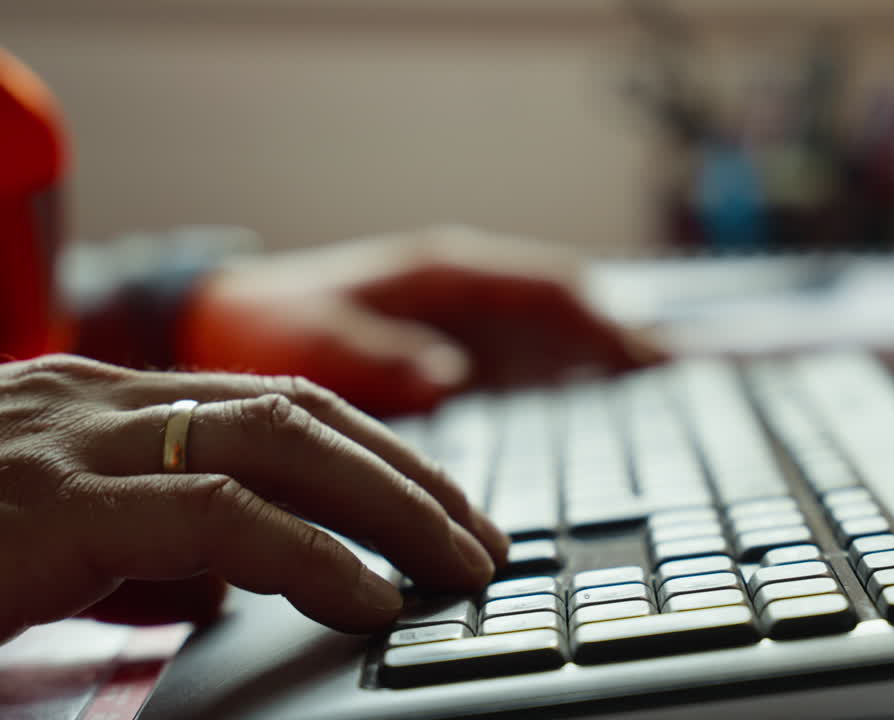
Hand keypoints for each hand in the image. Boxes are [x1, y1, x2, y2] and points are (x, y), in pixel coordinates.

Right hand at [0, 355, 508, 663]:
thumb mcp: (37, 541)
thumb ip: (135, 546)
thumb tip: (222, 584)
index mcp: (101, 402)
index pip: (274, 407)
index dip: (372, 451)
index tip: (437, 504)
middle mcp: (99, 398)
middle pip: (300, 415)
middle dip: (407, 475)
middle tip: (479, 535)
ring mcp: (75, 440)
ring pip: (280, 447)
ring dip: (388, 505)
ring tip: (458, 563)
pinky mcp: (50, 504)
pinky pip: (219, 519)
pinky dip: (312, 555)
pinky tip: (370, 597)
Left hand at [175, 226, 664, 415]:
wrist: (222, 329)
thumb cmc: (264, 324)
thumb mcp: (311, 338)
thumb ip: (378, 353)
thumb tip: (448, 376)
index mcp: (441, 278)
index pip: (546, 289)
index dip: (601, 321)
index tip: (645, 356)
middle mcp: (464, 300)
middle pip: (566, 317)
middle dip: (618, 345)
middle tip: (671, 387)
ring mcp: (462, 330)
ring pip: (551, 344)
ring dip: (598, 368)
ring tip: (651, 406)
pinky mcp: (451, 363)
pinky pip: (522, 373)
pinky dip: (561, 389)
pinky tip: (585, 419)